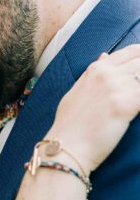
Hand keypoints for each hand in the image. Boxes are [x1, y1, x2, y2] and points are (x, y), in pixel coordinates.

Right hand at [51, 45, 139, 173]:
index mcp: (97, 69)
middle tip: (137, 93)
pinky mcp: (126, 106)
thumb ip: (93, 74)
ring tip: (135, 101)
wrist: (65, 147)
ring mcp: (117, 88)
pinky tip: (138, 110)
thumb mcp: (77, 91)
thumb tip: (105, 56)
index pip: (132, 51)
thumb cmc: (70, 125)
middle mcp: (107, 74)